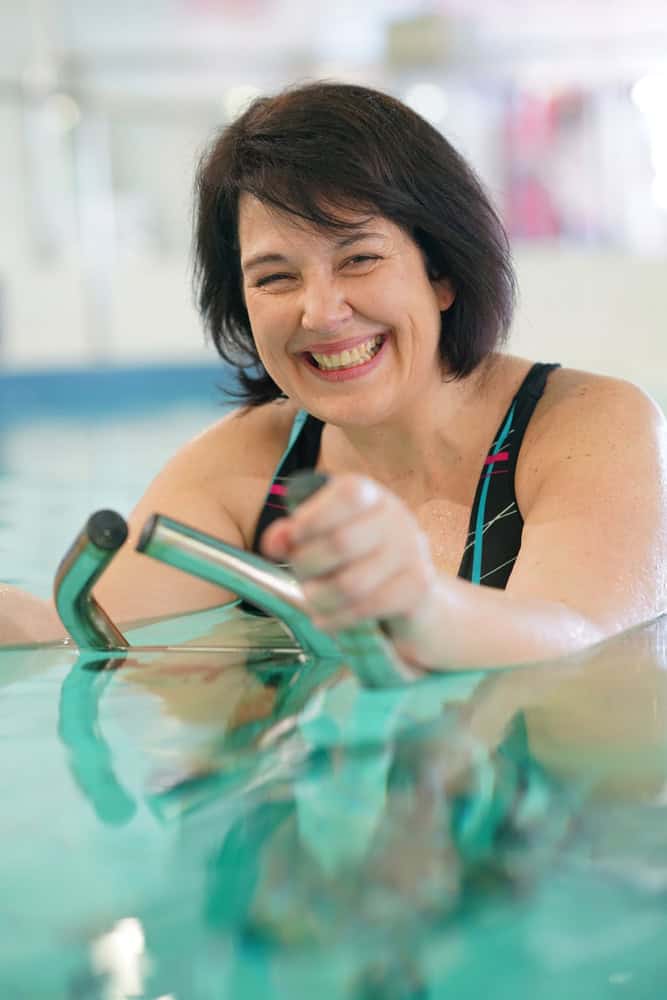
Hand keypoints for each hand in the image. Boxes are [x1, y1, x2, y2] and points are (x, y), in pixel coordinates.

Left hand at [260, 474, 439, 648]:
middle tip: (299, 574)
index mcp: (369, 494)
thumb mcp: (323, 535)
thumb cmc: (356, 554)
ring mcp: (410, 552)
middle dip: (307, 564)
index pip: (347, 495)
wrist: (408, 588)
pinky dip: (337, 618)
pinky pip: (367, 608)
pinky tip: (325, 619)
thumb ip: (293, 534)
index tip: (294, 537)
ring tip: (311, 598)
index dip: (314, 517)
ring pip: (351, 583)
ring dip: (319, 597)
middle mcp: (395, 517)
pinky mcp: (417, 587)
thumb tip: (273, 544)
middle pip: (341, 543)